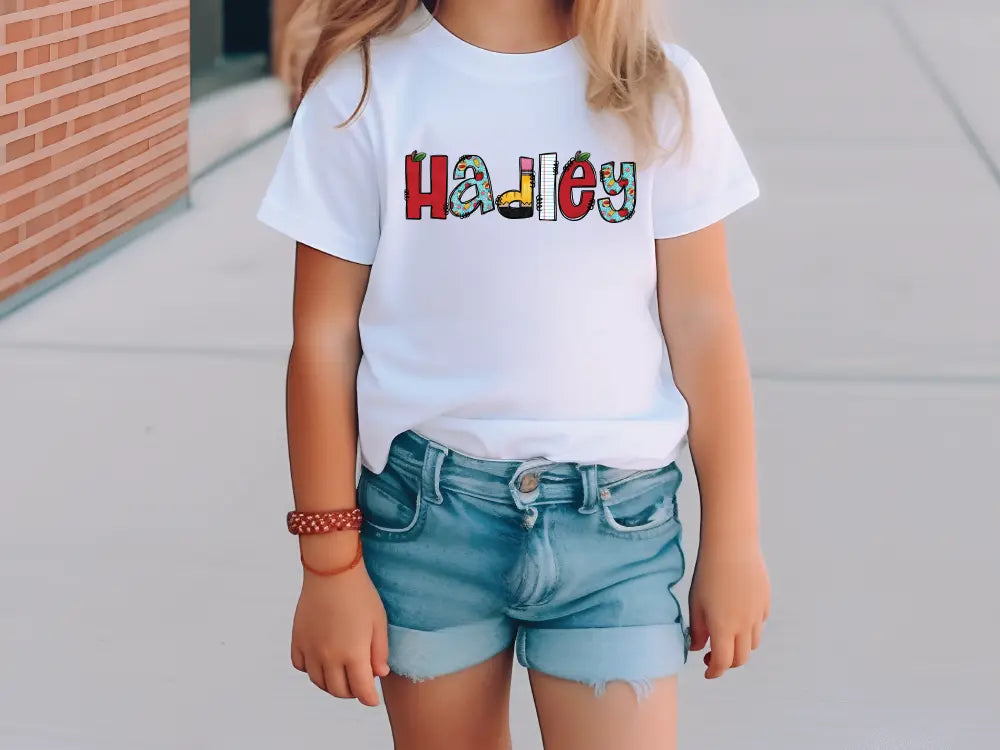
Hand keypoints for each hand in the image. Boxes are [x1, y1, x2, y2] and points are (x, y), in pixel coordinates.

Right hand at [291, 554, 389, 705]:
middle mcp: (329, 657)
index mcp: (353, 654)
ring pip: (318, 682)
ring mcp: (310, 649)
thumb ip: (380, 651)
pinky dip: (311, 670)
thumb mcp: (379, 622)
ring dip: (331, 684)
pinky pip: (300, 666)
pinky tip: (321, 661)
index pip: (361, 690)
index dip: (369, 699)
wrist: (331, 571)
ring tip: (342, 675)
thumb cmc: (360, 594)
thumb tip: (379, 674)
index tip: (373, 699)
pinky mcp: (298, 639)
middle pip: (338, 690)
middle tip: (359, 684)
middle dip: (352, 692)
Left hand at [688, 540, 769, 678]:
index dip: (714, 672)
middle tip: (712, 656)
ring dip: (740, 647)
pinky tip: (737, 617)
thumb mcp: (695, 603)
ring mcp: (758, 614)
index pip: (722, 662)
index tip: (707, 671)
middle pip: (740, 658)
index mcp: (724, 628)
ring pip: (753, 643)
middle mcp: (744, 625)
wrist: (731, 545)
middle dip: (727, 663)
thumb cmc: (708, 572)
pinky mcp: (765, 602)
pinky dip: (749, 630)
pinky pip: (760, 625)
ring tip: (725, 636)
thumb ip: (697, 630)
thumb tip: (697, 648)